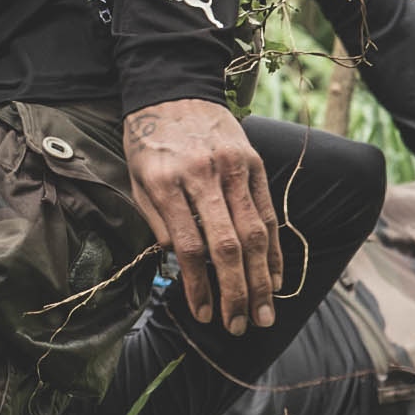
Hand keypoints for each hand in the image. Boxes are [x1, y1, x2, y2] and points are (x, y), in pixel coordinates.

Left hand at [125, 97, 282, 331]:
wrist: (173, 89)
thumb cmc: (149, 142)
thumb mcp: (137, 180)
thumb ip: (157, 221)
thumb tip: (180, 265)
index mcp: (166, 181)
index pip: (189, 246)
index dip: (198, 286)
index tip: (203, 314)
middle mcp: (203, 175)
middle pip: (227, 245)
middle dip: (236, 292)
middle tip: (241, 325)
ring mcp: (234, 168)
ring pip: (255, 233)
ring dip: (262, 279)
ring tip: (264, 313)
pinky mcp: (255, 163)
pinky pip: (269, 212)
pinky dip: (275, 249)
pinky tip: (276, 277)